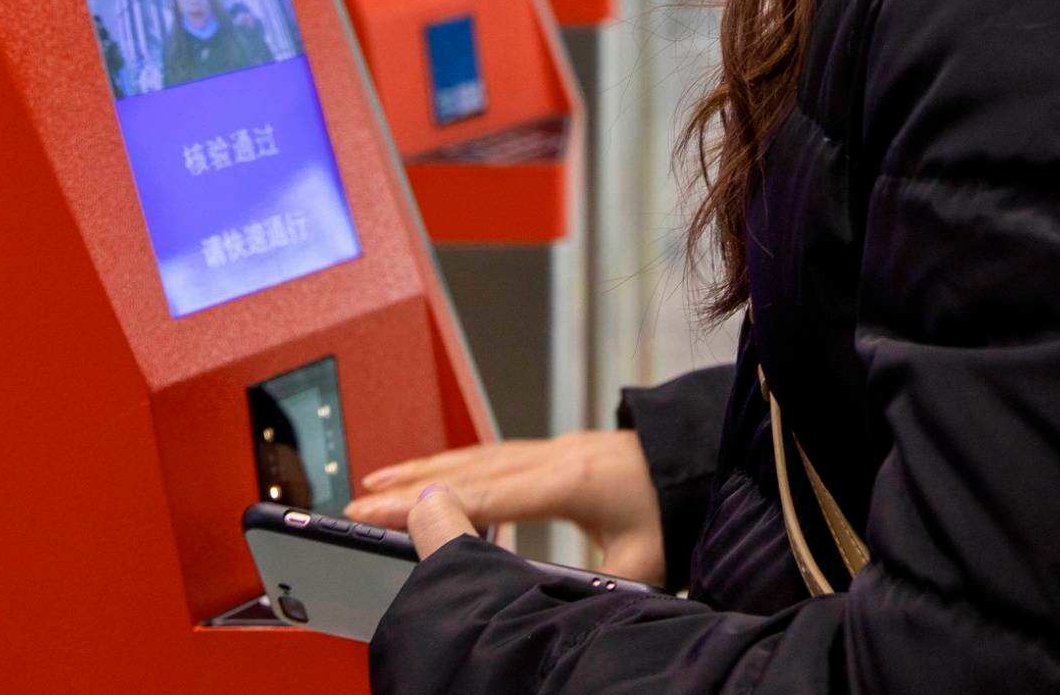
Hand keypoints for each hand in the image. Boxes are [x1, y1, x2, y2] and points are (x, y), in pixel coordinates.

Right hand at [351, 430, 666, 583]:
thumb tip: (557, 611)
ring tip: (376, 484)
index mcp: (568, 479)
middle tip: (355, 502)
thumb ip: (595, 584)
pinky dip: (455, 466)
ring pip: (476, 457)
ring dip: (425, 470)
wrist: (703, 455)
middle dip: (409, 486)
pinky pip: (493, 456)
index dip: (427, 503)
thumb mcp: (643, 561)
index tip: (379, 510)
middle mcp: (552, 455)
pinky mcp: (555, 452)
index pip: (483, 493)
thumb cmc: (677, 508)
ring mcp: (552, 448)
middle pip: (468, 469)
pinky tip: (433, 477)